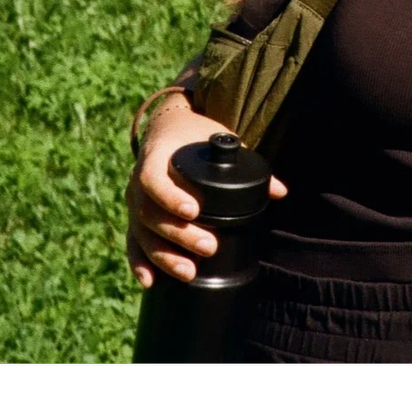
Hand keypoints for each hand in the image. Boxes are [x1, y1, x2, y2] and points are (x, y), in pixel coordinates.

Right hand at [123, 93, 286, 288]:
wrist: (167, 129)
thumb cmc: (194, 134)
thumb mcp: (216, 138)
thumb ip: (246, 161)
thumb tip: (279, 191)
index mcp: (155, 157)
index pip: (153, 179)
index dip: (170, 197)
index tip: (194, 211)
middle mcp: (138, 182)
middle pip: (149, 214)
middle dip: (179, 235)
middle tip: (209, 247)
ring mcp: (134, 203)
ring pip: (141, 234)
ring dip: (164, 256)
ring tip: (189, 272)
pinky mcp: (135, 219)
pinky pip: (132, 244)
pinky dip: (139, 264)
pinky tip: (151, 282)